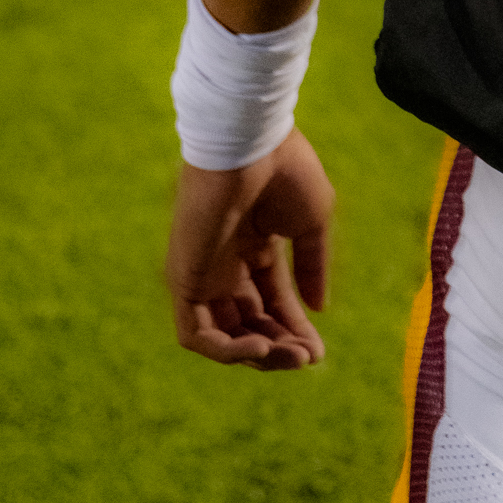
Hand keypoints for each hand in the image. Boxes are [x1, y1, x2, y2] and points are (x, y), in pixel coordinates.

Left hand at [166, 128, 334, 370]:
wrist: (250, 144)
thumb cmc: (285, 173)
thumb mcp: (311, 224)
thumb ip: (311, 267)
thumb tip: (318, 308)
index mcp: (255, 247)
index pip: (272, 301)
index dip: (294, 329)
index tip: (319, 352)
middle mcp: (226, 264)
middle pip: (249, 323)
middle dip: (280, 346)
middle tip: (308, 358)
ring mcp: (202, 273)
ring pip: (223, 336)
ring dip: (257, 354)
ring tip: (289, 355)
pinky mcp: (184, 278)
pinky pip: (196, 334)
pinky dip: (226, 351)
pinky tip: (261, 346)